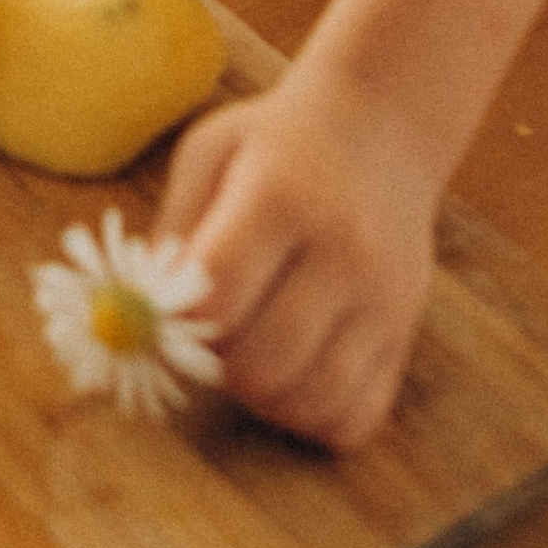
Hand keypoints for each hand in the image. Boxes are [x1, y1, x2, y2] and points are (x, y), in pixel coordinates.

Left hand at [158, 55, 440, 451]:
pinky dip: (311, 417)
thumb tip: (141, 314)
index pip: (218, 295)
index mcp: (284, 195)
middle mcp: (346, 251)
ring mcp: (387, 300)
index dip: (177, 318)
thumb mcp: (210, 152)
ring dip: (260, 398)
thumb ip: (173, 231)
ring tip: (247, 352)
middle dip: (215, 365)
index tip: (167, 307)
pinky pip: (355, 419)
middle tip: (206, 334)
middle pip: (262, 363)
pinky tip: (291, 374)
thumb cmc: (274, 144)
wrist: (381, 128)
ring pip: (310, 401)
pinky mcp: (406, 335)